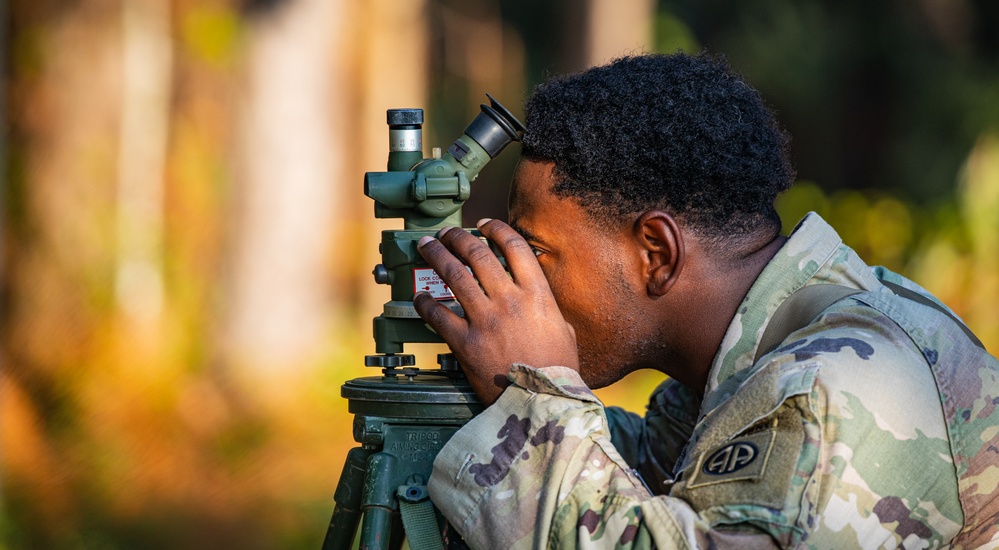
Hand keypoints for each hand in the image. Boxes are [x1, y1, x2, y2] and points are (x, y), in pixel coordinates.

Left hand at [414, 219, 578, 405]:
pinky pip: (438, 314)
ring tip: (427, 247)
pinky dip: (425, 302)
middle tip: (448, 233)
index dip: (495, 229)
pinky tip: (420, 296)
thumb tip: (537, 295)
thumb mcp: (564, 329)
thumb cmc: (557, 371)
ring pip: (454, 276)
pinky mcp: (466, 343)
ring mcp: (486, 320)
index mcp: (537, 294)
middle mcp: (510, 300)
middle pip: (477, 254)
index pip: (514, 246)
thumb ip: (547, 307)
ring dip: (437, 256)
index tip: (483, 224)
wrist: (543, 403)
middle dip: (458, 238)